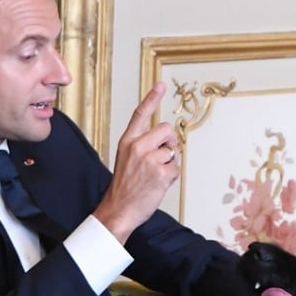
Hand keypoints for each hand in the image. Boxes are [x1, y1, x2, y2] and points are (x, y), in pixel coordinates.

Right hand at [94, 82, 179, 242]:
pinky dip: (171, 176)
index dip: (152, 98)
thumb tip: (167, 142)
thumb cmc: (124, 187)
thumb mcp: (126, 159)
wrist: (119, 209)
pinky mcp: (161, 173)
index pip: (140, 114)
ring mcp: (149, 159)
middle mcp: (138, 146)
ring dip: (169, 163)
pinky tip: (158, 183)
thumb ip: (143, 146)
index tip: (161, 85)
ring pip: (173, 151)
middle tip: (162, 156)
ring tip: (154, 176)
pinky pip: (176, 167)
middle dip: (169, 141)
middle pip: (166, 129)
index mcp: (127, 141)